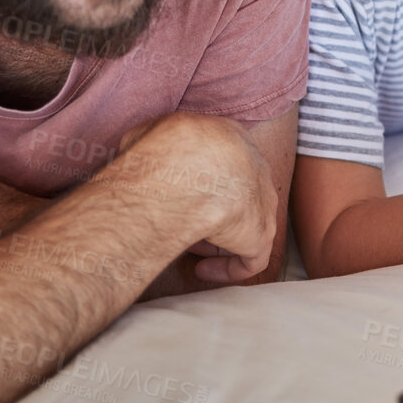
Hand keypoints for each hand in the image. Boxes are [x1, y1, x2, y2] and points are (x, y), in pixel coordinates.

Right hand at [100, 113, 277, 282]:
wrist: (189, 170)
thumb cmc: (162, 150)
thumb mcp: (150, 133)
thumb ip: (152, 143)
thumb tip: (139, 154)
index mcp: (232, 138)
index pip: (221, 165)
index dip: (199, 186)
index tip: (177, 199)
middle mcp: (255, 167)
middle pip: (236, 194)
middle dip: (211, 211)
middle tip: (185, 225)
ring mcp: (263, 202)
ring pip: (245, 225)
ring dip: (219, 240)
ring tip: (190, 251)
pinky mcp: (262, 234)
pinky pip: (251, 258)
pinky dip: (227, 268)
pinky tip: (202, 270)